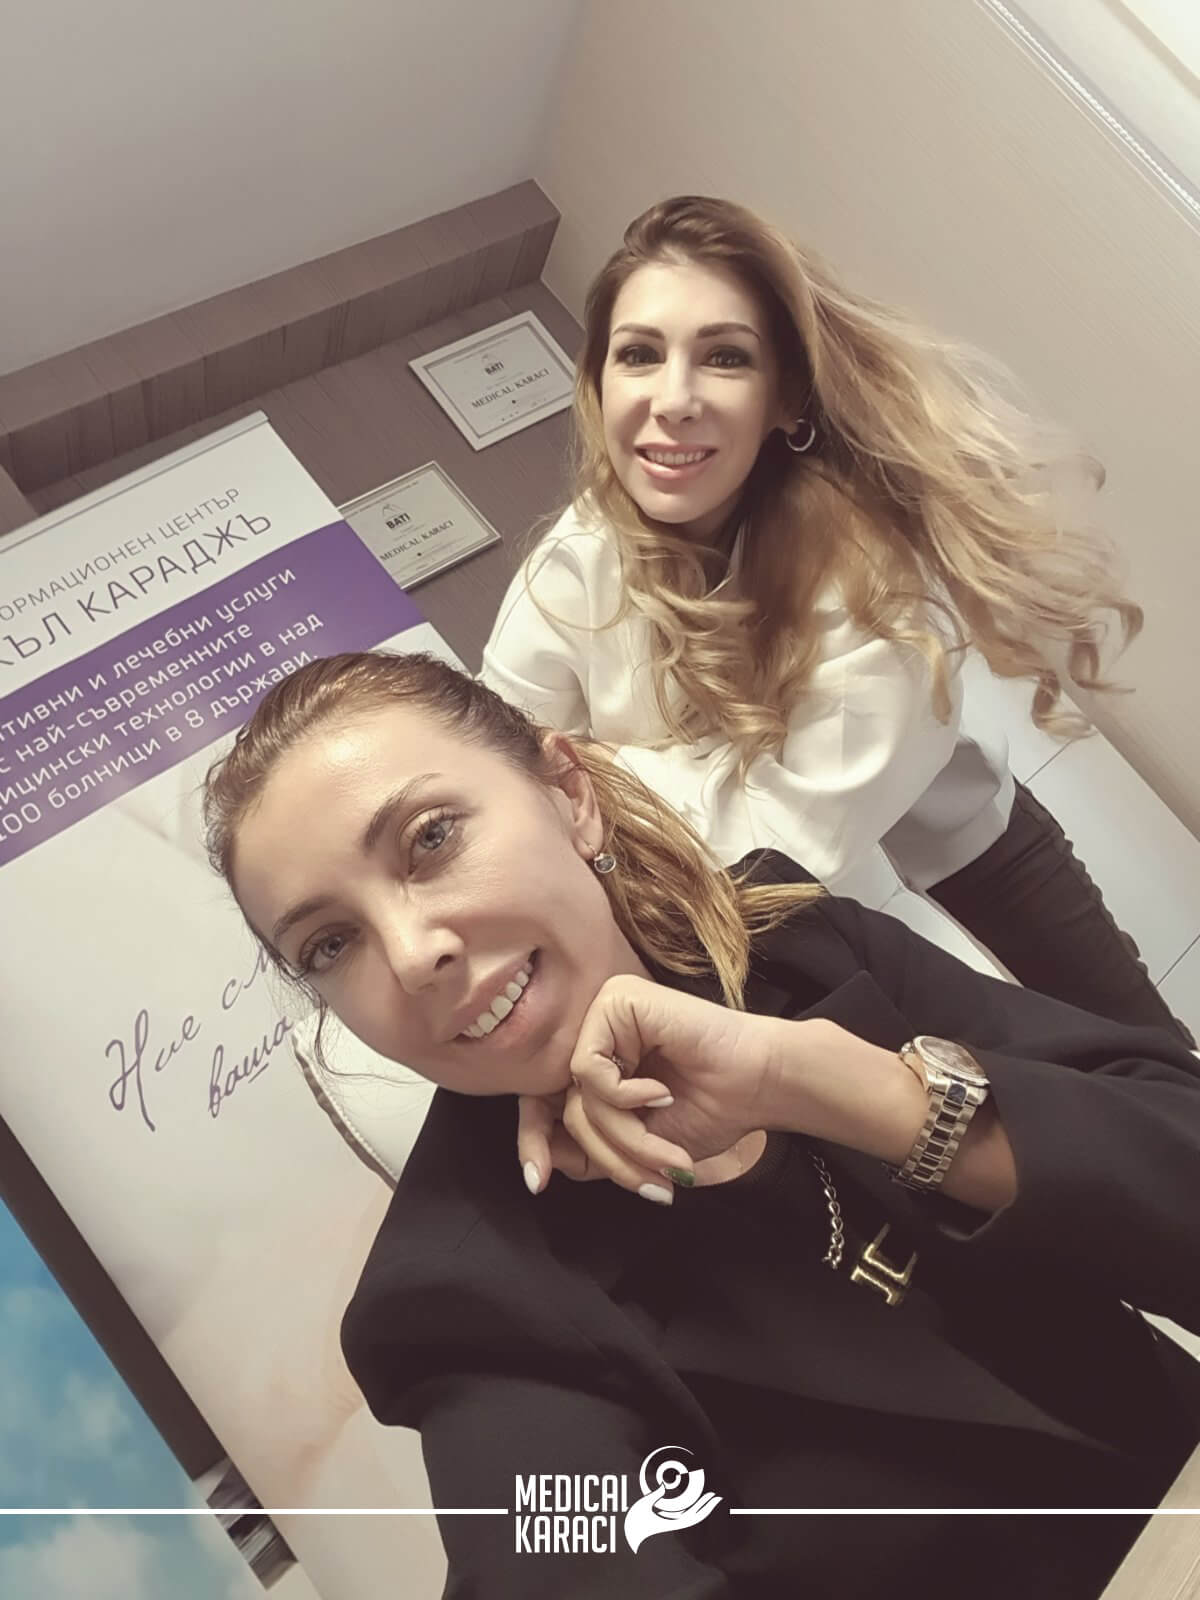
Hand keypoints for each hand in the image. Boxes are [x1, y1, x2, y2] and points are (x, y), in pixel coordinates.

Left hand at [550, 974, 778, 1200]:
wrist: (759, 1085)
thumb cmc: (711, 1110)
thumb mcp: (638, 1146)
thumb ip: (592, 1150)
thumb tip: (540, 1167)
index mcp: (599, 1061)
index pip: (545, 1102)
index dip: (536, 1142)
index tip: (538, 1182)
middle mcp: (596, 1032)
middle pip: (560, 1103)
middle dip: (603, 1153)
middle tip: (645, 1182)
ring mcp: (605, 1012)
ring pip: (579, 1093)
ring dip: (625, 1136)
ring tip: (667, 1151)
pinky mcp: (616, 999)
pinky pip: (588, 1066)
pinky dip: (624, 1096)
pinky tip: (662, 1095)